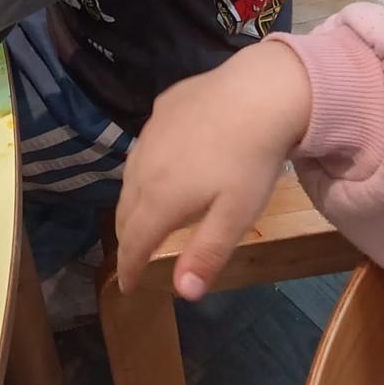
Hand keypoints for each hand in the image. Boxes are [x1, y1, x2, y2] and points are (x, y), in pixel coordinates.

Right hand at [115, 40, 312, 299]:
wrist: (257, 91)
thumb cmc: (250, 161)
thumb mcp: (235, 215)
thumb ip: (205, 253)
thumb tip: (183, 293)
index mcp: (161, 198)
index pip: (134, 242)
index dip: (128, 267)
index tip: (126, 287)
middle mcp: (145, 166)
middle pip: (126, 211)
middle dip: (128, 238)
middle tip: (135, 255)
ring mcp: (150, 134)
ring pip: (131, 177)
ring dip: (134, 202)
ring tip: (145, 215)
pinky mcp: (162, 109)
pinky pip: (145, 146)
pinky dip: (146, 167)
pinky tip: (163, 165)